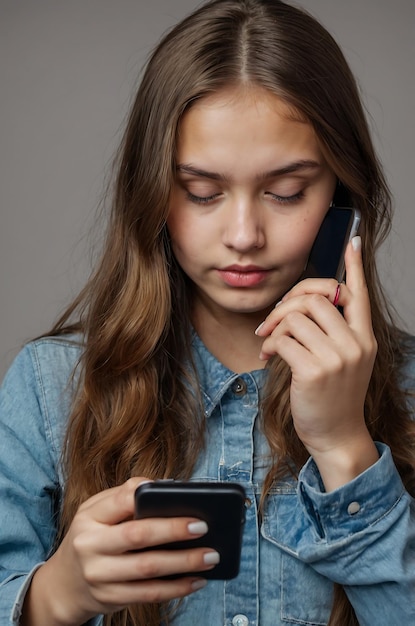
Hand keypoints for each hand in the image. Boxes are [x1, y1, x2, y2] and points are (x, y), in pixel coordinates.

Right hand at [22, 478, 216, 625]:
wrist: (63, 584)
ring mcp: (99, 576)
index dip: (150, 497)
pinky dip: (176, 588)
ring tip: (210, 556)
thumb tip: (160, 485)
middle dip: (173, 530)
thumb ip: (123, 496)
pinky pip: (148, 594)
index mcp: (89, 518)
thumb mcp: (96, 511)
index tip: (180, 495)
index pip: (120, 501)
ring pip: (148, 570)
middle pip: (137, 536)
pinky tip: (196, 580)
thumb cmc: (91, 537)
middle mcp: (91, 546)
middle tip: (204, 526)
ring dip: (184, 563)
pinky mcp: (110, 599)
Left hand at [256, 237, 378, 488]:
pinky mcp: (315, 370)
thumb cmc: (334, 397)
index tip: (353, 243)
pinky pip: (284, 339)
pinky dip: (271, 345)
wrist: (336, 435)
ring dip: (275, 327)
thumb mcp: (345, 361)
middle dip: (287, 303)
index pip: (360, 294)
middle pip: (317, 297)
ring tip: (269, 343)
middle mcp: (356, 344)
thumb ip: (335, 332)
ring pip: (297, 316)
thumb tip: (308, 304)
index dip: (355, 267)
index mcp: (365, 338)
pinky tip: (268, 357)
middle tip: (273, 320)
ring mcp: (338, 357)